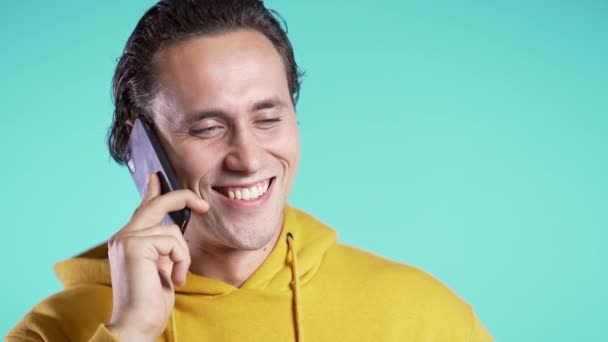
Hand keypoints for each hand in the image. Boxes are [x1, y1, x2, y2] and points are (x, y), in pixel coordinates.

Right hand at [106, 173, 208, 340]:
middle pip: (156, 204)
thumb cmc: (150, 302)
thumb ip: (162, 247)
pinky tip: (174, 278)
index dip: (153, 191)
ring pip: (172, 230)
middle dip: (182, 198)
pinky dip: (181, 259)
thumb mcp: (161, 267)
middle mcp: (123, 236)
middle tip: (203, 205)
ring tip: (177, 276)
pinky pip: (173, 241)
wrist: (136, 325)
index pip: (143, 209)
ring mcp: (126, 238)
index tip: (157, 177)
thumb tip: (172, 229)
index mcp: (128, 240)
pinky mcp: (134, 244)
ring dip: (183, 255)